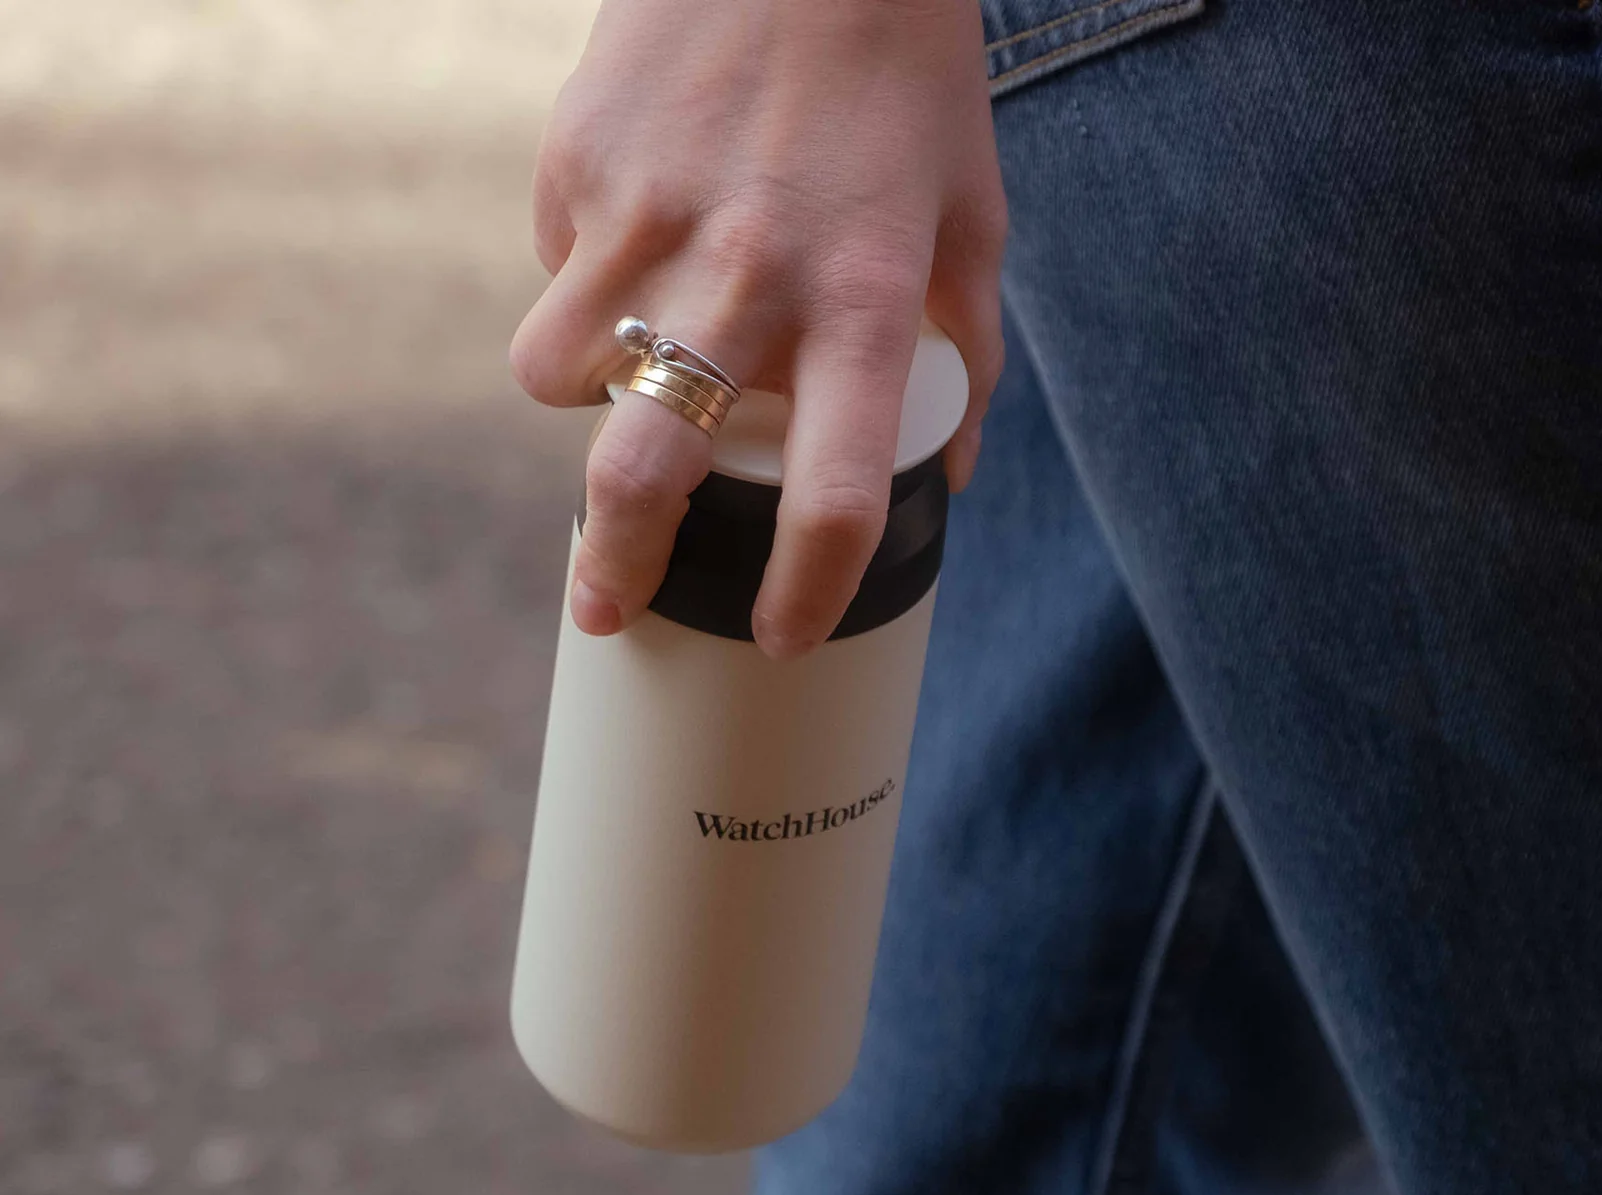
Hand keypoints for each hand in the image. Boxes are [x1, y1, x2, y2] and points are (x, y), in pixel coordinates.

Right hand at [510, 0, 1006, 656]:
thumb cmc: (909, 78)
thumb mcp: (971, 216)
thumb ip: (965, 352)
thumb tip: (953, 471)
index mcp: (862, 300)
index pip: (834, 498)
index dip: (806, 593)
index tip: (781, 635)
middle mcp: (748, 273)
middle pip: (643, 474)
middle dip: (617, 564)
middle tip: (615, 606)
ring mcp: (647, 215)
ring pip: (558, 378)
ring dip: (588, 403)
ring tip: (633, 375)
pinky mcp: (578, 158)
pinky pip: (557, 271)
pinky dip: (585, 286)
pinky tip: (638, 240)